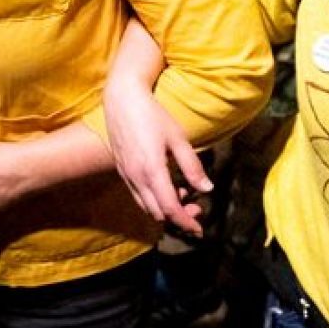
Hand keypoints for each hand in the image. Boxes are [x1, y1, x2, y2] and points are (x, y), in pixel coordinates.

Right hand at [104, 75, 207, 233]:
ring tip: (183, 197)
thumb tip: (207, 189)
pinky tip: (165, 187)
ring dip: (165, 210)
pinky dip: (153, 200)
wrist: (121, 99)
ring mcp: (126, 175)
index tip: (200, 229)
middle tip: (197, 210)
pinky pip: (138, 195)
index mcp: (152, 171)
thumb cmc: (152, 114)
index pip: (171, 209)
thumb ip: (192, 166)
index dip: (186, 222)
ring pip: (146, 206)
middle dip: (178, 218)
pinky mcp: (121, 170)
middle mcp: (136, 177)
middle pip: (157, 213)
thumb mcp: (178, 138)